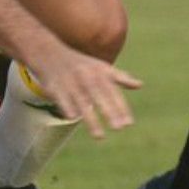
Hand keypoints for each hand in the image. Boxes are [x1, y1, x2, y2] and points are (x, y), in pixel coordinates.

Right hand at [20, 47, 142, 139]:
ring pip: (82, 102)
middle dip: (110, 112)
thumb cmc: (80, 63)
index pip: (113, 92)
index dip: (121, 107)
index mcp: (99, 71)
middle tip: (120, 128)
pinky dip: (68, 108)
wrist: (49, 52)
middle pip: (100, 96)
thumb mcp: (100, 67)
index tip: (128, 123)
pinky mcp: (55, 86)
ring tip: (100, 137)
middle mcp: (86, 76)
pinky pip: (63, 100)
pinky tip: (74, 119)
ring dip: (91, 119)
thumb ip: (120, 77)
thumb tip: (140, 85)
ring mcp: (70, 81)